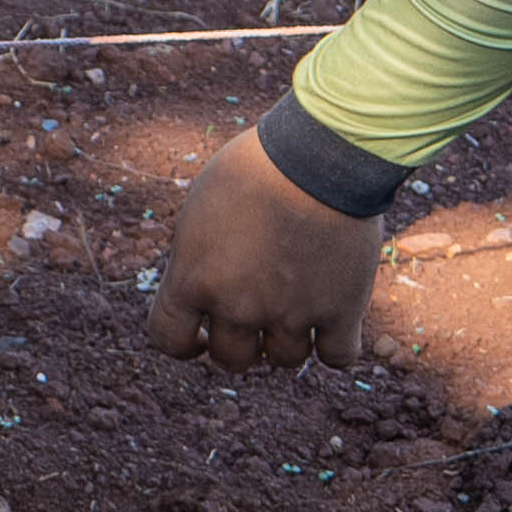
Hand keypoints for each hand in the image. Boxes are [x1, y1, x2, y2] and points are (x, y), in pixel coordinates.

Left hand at [147, 125, 385, 372]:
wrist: (318, 152)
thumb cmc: (256, 165)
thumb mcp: (203, 208)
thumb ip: (200, 259)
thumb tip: (205, 294)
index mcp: (193, 278)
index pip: (169, 339)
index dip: (185, 344)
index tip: (199, 338)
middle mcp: (237, 305)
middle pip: (233, 358)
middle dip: (241, 340)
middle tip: (257, 312)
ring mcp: (290, 314)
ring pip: (284, 359)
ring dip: (287, 340)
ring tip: (296, 306)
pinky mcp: (341, 311)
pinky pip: (337, 357)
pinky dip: (335, 345)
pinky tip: (333, 320)